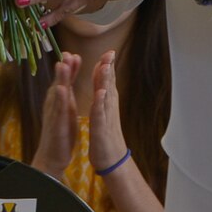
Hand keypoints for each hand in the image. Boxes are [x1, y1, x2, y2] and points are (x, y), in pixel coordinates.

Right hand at [32, 53, 80, 176]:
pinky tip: (61, 90)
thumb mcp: (66, 108)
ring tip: (62, 65)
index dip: (68, 67)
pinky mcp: (56, 126)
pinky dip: (59, 100)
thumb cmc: (60, 131)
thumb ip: (68, 91)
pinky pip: (58, 111)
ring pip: (57, 94)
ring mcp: (53, 115)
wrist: (52, 157)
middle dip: (63, 68)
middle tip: (66, 53)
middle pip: (58, 83)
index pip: (64, 81)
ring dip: (60, 79)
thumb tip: (69, 74)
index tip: (72, 53)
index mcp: (59, 101)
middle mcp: (54, 105)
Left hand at [87, 51, 129, 177]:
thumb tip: (105, 85)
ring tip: (105, 66)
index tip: (108, 51)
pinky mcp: (101, 128)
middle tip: (110, 52)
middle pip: (109, 84)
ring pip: (105, 95)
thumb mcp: (105, 113)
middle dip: (109, 67)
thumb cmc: (107, 136)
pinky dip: (100, 102)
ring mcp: (106, 117)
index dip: (107, 66)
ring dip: (105, 81)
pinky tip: (100, 93)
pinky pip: (100, 113)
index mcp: (107, 103)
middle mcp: (109, 107)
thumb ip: (104, 98)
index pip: (107, 81)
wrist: (111, 159)